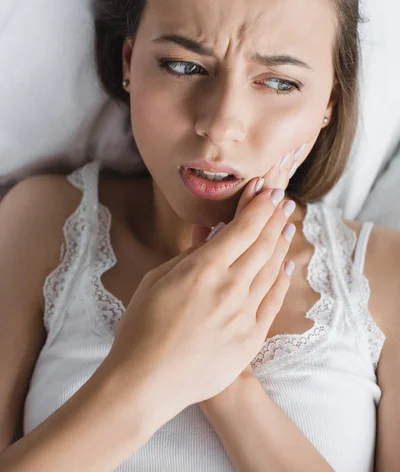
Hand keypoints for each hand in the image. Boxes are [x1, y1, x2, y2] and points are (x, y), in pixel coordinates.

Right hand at [101, 146, 303, 424]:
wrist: (146, 382)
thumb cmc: (141, 327)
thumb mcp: (158, 279)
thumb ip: (190, 256)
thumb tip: (212, 235)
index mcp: (203, 269)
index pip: (242, 228)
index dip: (259, 206)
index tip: (269, 190)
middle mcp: (229, 288)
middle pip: (262, 245)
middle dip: (274, 218)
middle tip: (284, 200)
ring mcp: (244, 315)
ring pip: (271, 270)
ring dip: (281, 245)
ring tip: (287, 226)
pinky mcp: (251, 339)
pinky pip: (273, 303)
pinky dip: (281, 281)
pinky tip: (285, 266)